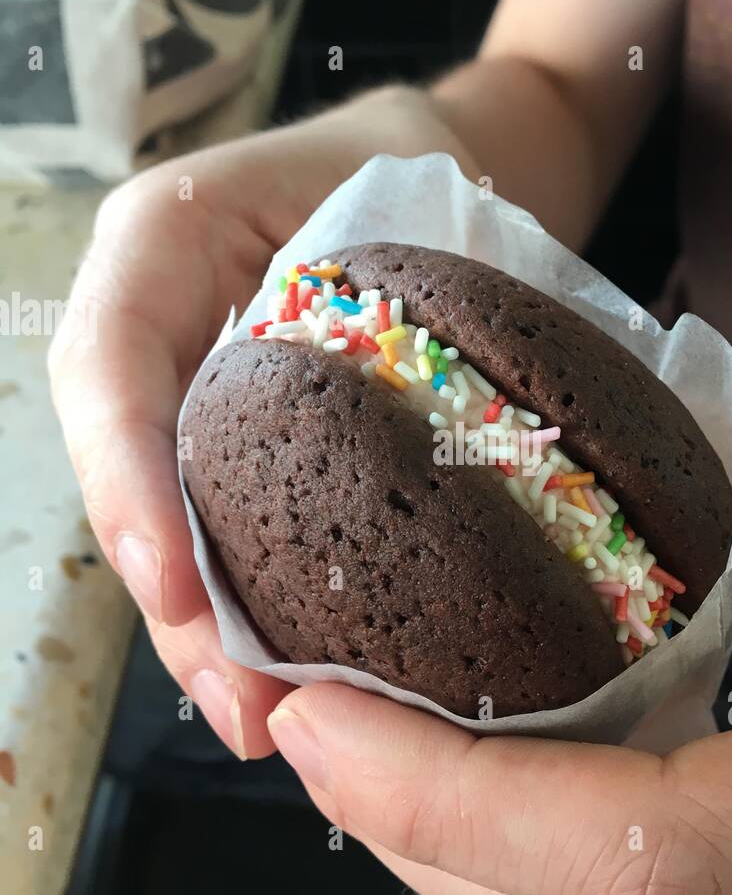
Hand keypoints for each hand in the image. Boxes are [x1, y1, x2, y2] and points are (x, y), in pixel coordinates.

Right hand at [49, 89, 477, 757]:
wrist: (460, 167)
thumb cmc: (423, 170)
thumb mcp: (386, 201)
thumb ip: (345, 308)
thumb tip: (363, 480)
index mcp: (160, 243)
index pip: (107, 370)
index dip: (129, 490)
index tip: (181, 594)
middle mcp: (155, 324)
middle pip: (130, 478)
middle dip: (177, 606)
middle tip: (244, 711)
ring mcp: (191, 391)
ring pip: (175, 523)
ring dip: (211, 633)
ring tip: (268, 727)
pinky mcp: (242, 445)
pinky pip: (229, 529)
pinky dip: (257, 607)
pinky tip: (297, 681)